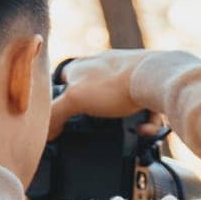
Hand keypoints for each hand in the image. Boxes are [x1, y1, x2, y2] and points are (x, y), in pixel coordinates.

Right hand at [47, 49, 173, 139]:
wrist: (155, 78)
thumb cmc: (115, 83)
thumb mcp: (75, 99)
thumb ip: (56, 114)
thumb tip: (45, 132)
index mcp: (83, 66)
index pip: (64, 80)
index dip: (63, 99)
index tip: (65, 116)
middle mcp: (105, 67)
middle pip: (94, 94)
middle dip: (100, 116)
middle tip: (102, 128)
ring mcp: (128, 75)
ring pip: (122, 103)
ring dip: (127, 122)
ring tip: (133, 133)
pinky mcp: (148, 85)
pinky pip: (145, 108)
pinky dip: (146, 121)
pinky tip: (146, 129)